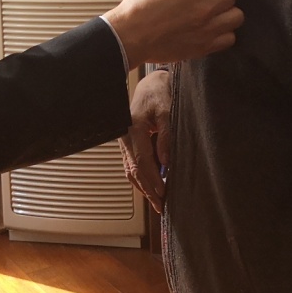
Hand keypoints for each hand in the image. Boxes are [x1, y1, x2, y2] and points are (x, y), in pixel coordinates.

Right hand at [103, 0, 241, 68]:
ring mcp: (207, 28)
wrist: (130, 36)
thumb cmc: (140, 9)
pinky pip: (229, 38)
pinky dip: (223, 35)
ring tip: (213, 17)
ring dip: (226, 15)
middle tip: (208, 2)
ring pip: (236, 16)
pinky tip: (211, 32)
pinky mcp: (205, 46)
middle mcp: (204, 7)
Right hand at [119, 69, 171, 212]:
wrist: (149, 86)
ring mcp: (124, 142)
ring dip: (143, 188)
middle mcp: (125, 138)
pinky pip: (131, 165)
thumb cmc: (159, 96)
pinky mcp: (127, 145)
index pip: (142, 161)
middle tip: (161, 206)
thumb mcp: (167, 112)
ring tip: (156, 203)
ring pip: (130, 171)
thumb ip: (165, 136)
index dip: (153, 179)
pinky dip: (140, 179)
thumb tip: (165, 162)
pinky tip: (150, 189)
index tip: (163, 192)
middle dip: (148, 190)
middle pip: (134, 170)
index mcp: (134, 129)